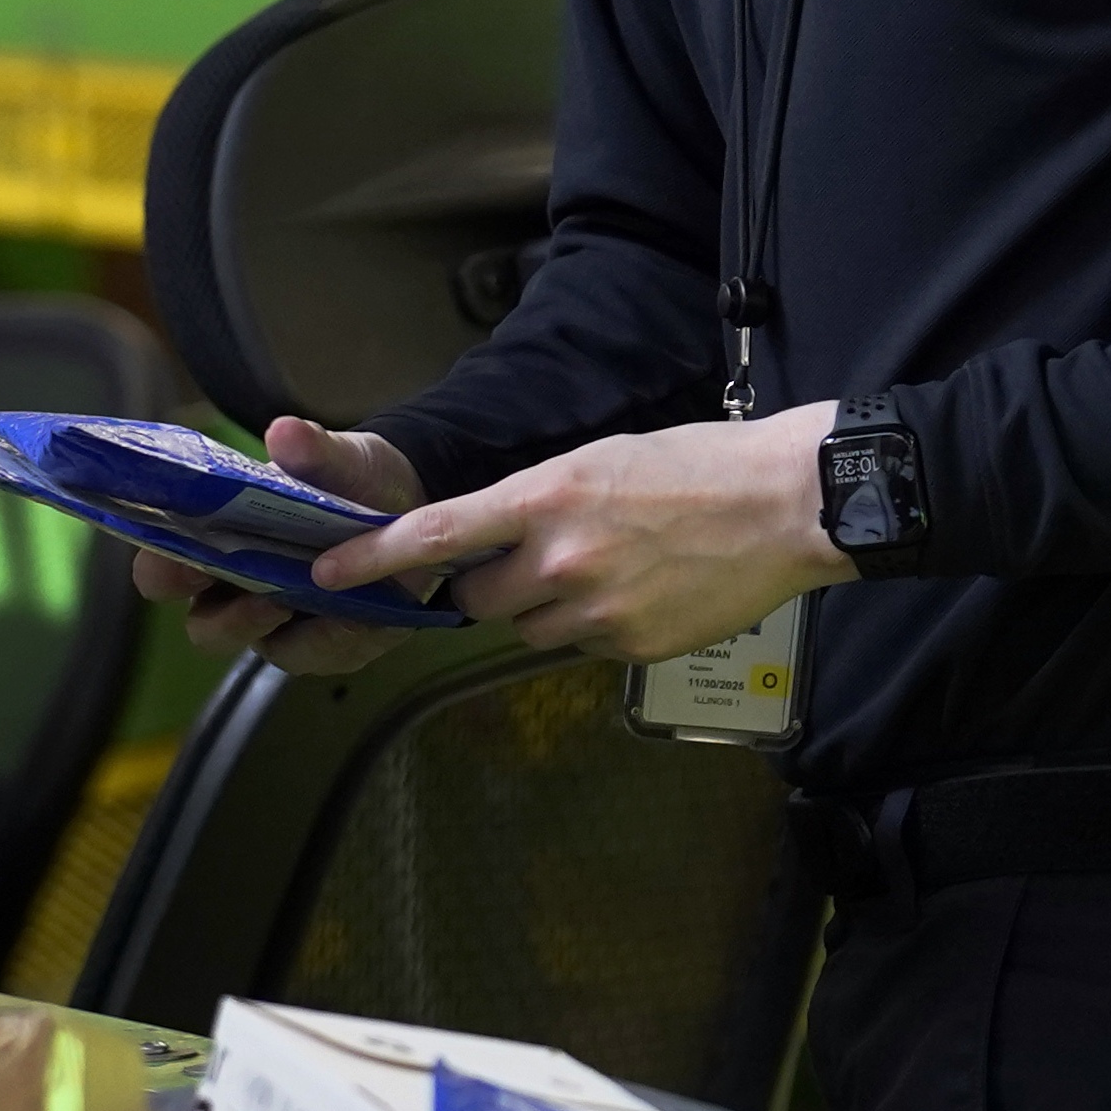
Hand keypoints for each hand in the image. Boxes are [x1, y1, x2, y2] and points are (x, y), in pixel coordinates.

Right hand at [125, 417, 428, 679]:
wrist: (412, 507)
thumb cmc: (352, 481)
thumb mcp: (340, 459)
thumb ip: (313, 450)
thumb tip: (284, 430)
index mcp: (218, 542)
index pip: (163, 571)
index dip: (162, 569)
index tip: (181, 559)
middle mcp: (237, 592)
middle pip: (205, 627)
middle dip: (227, 616)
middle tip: (256, 594)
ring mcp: (279, 624)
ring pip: (261, 647)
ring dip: (288, 631)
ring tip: (300, 603)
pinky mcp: (323, 645)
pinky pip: (318, 654)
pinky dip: (336, 638)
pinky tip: (357, 616)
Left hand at [320, 402, 844, 662]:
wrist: (786, 506)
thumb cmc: (699, 465)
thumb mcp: (601, 460)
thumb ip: (540, 504)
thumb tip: (499, 539)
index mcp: (545, 497)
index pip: (435, 536)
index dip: (372, 560)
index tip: (324, 574)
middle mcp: (559, 560)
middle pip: (477, 598)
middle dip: (491, 584)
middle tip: (538, 558)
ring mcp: (594, 612)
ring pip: (527, 627)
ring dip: (545, 607)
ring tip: (609, 569)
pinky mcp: (629, 649)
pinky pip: (579, 646)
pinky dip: (594, 625)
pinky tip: (640, 591)